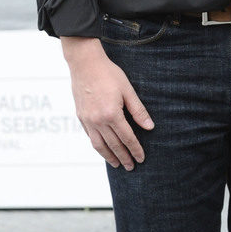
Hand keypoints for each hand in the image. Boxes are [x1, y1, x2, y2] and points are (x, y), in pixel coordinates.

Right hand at [61, 36, 153, 169]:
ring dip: (109, 156)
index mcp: (112, 114)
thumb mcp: (128, 90)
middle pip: (113, 145)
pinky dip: (98, 146)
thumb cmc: (108, 74)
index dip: (135, 149)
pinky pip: (90, 137)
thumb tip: (150, 127)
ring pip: (99, 145)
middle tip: (131, 167)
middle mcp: (98, 121)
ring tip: (117, 164)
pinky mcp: (81, 117)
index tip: (141, 158)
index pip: (127, 138)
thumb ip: (138, 110)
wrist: (85, 64)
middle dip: (124, 157)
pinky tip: (103, 149)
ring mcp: (87, 120)